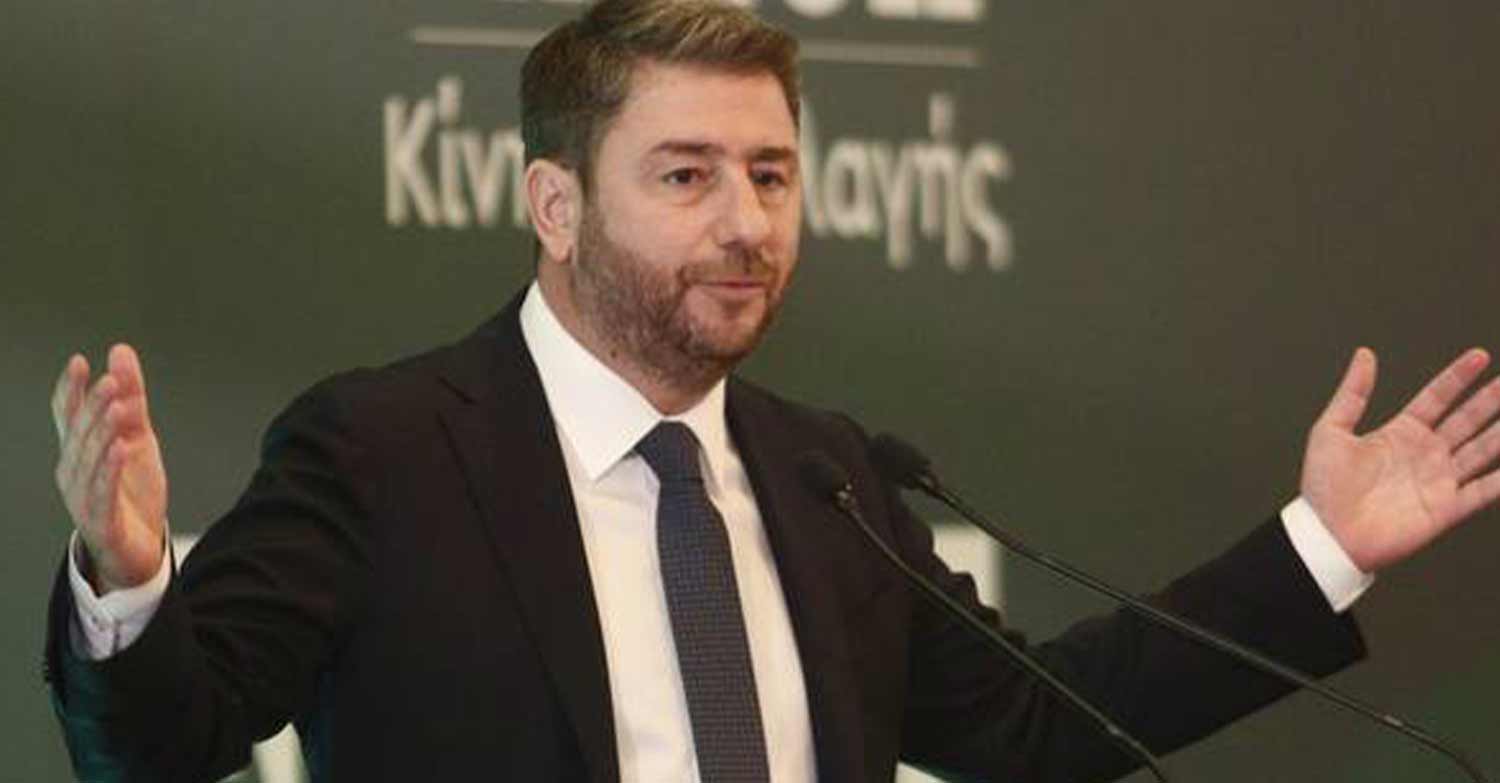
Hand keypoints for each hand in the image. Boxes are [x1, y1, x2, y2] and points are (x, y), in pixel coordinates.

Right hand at [51, 344, 168, 593]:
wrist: (139, 547)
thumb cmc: (132, 492)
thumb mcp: (138, 437)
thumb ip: (131, 398)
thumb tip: (120, 353)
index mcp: (79, 451)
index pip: (66, 415)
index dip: (70, 390)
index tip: (79, 363)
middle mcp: (73, 471)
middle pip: (79, 433)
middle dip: (93, 405)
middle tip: (110, 380)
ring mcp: (82, 496)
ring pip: (89, 459)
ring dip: (102, 432)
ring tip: (116, 407)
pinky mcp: (100, 519)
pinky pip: (102, 490)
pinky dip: (110, 468)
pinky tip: (121, 449)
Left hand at [1301, 347, 1499, 571]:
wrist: (1327, 534)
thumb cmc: (1323, 489)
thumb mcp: (1331, 431)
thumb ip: (1352, 393)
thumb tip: (1364, 356)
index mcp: (1400, 433)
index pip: (1437, 397)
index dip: (1458, 377)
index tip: (1479, 356)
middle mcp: (1424, 454)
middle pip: (1467, 419)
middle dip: (1490, 399)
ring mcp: (1438, 479)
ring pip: (1483, 449)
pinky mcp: (1446, 508)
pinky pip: (1484, 491)